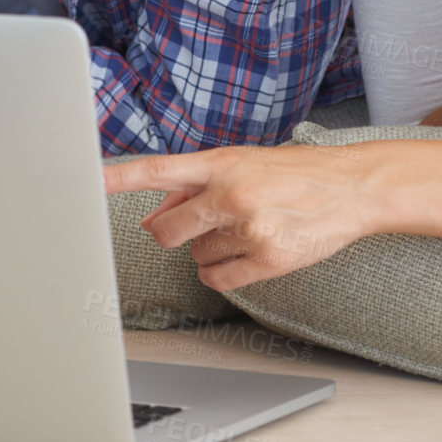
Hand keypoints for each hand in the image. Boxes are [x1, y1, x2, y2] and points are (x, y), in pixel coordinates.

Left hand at [104, 146, 373, 290]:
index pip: (159, 170)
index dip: (119, 178)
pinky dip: (222, 272)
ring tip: (248, 227)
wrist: (353, 187)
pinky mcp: (269, 259)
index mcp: (223, 163)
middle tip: (202, 224)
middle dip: (172, 233)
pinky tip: (246, 253)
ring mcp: (251, 228)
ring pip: (196, 255)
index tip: (88, 182)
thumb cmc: (296, 172)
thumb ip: (195, 186)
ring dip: (211, 247)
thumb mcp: (243, 164)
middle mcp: (233, 194)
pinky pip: (217, 278)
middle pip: (167, 231)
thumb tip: (153, 217)